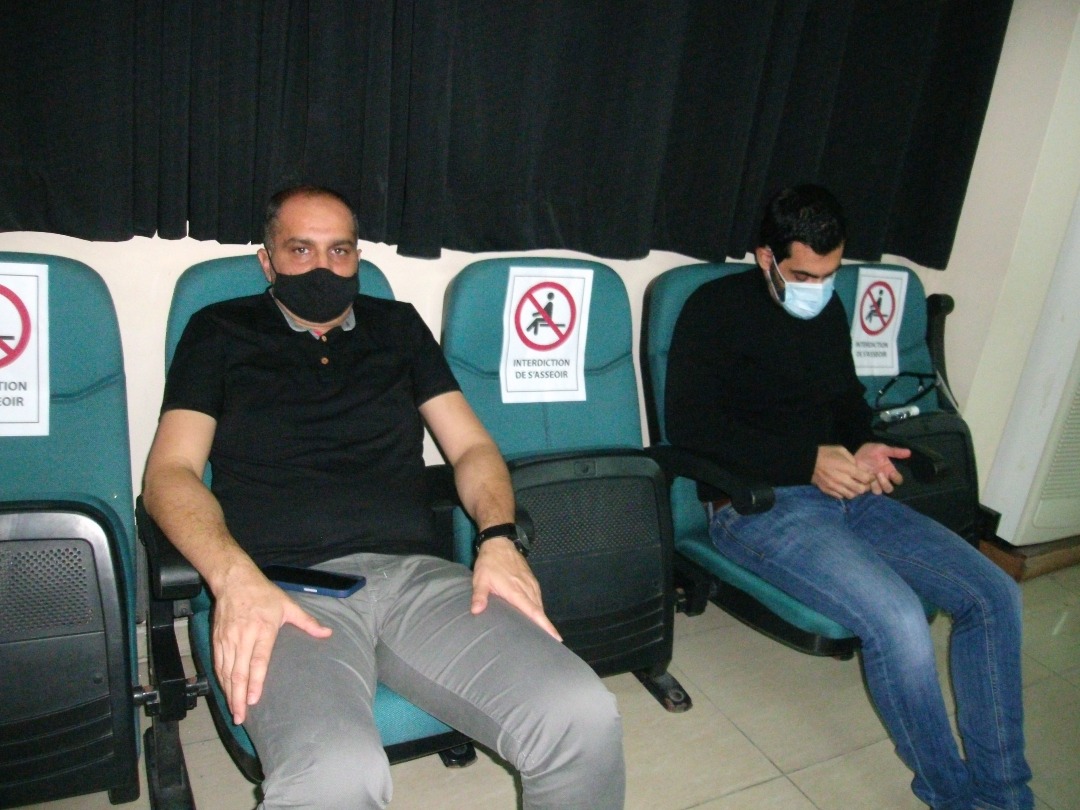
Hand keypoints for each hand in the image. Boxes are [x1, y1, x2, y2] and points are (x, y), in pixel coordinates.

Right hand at [211, 565, 332, 723]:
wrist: (235, 581)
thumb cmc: (264, 594)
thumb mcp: (288, 605)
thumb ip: (307, 622)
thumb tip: (327, 633)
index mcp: (263, 629)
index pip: (257, 661)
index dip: (254, 682)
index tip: (253, 700)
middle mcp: (243, 637)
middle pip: (239, 672)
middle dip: (238, 697)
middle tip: (241, 717)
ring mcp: (228, 639)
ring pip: (226, 672)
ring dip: (229, 693)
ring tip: (234, 712)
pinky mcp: (217, 639)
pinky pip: (218, 665)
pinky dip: (221, 681)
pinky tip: (226, 693)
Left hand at [471, 537, 561, 640]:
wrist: (500, 543)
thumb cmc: (490, 562)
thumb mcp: (481, 579)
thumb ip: (479, 596)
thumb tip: (476, 611)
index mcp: (516, 591)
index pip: (534, 612)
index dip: (545, 626)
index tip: (556, 638)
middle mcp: (527, 589)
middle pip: (540, 612)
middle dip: (546, 628)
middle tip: (550, 646)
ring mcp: (531, 584)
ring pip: (539, 605)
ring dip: (542, 619)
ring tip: (544, 636)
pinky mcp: (531, 581)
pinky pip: (538, 598)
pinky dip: (538, 609)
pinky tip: (536, 617)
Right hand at [811, 444, 876, 498]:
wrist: (807, 460)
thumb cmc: (825, 453)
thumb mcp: (841, 450)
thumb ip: (852, 459)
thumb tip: (859, 468)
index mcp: (846, 468)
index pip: (865, 478)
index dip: (871, 478)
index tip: (870, 476)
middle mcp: (841, 479)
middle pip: (860, 490)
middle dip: (865, 487)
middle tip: (863, 482)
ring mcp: (834, 487)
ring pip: (851, 495)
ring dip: (854, 491)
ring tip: (853, 486)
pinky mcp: (827, 491)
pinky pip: (841, 496)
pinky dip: (845, 493)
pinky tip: (844, 487)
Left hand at [853, 442, 909, 494]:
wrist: (853, 454)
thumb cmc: (869, 452)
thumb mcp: (882, 449)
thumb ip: (895, 451)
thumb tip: (909, 452)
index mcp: (889, 471)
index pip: (898, 480)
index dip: (897, 478)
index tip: (892, 472)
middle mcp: (882, 479)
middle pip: (889, 489)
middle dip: (885, 483)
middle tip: (878, 474)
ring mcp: (873, 483)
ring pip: (879, 492)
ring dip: (876, 486)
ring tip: (871, 477)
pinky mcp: (863, 485)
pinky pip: (867, 491)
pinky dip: (866, 487)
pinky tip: (863, 480)